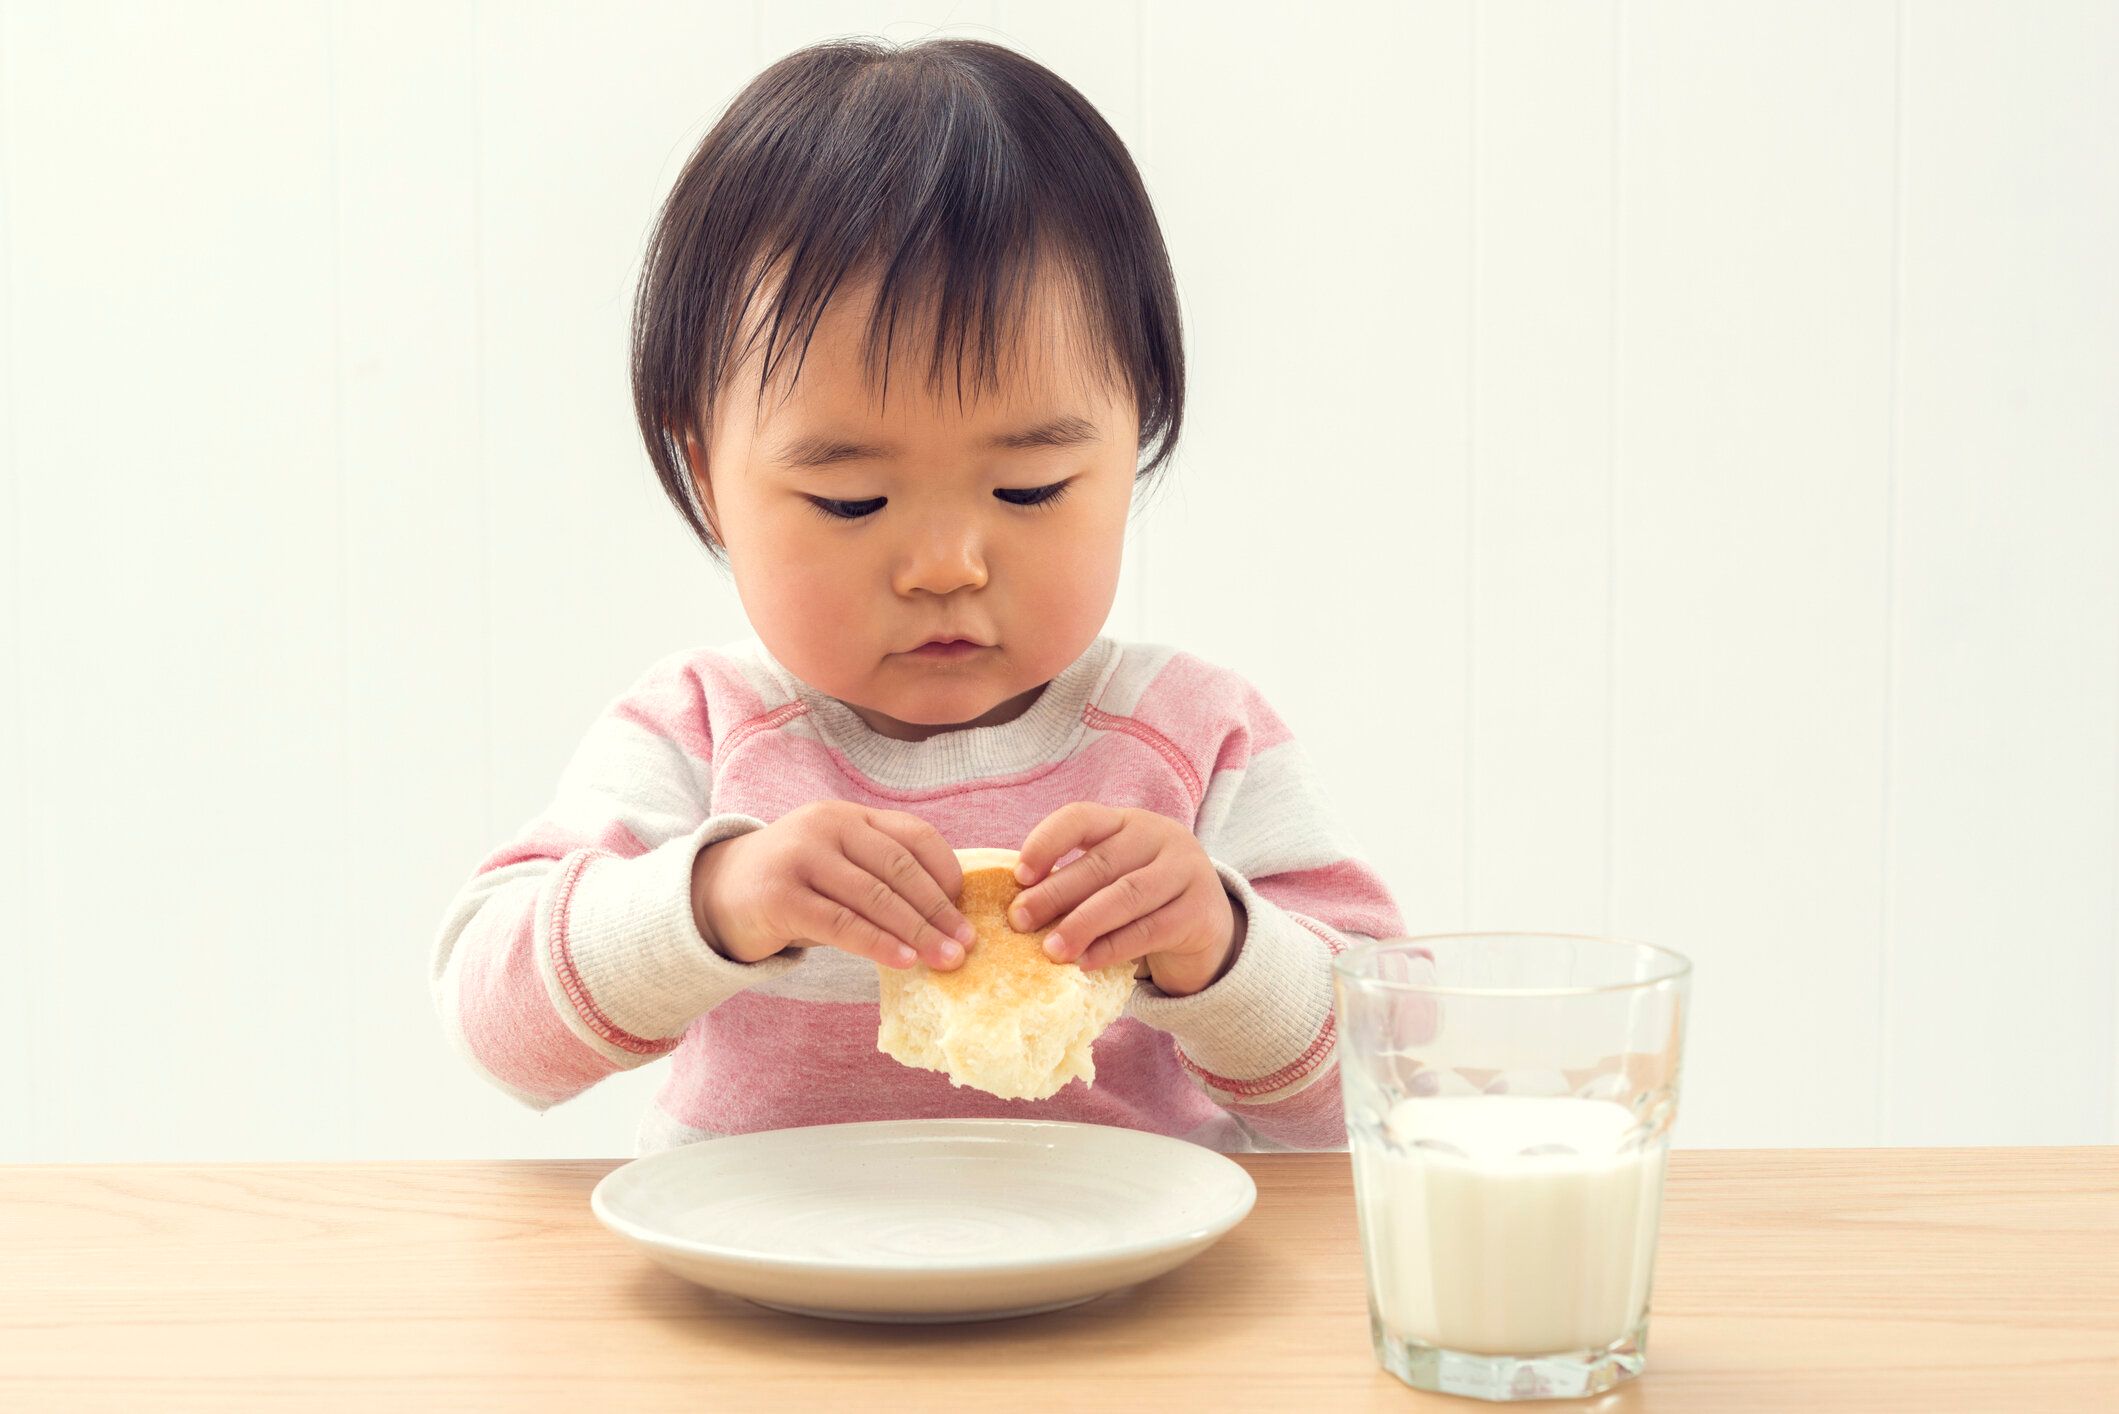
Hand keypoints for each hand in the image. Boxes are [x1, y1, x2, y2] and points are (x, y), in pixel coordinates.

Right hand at [689, 802, 976, 970]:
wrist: (715, 894)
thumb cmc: (793, 885)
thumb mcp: (838, 865)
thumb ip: (880, 876)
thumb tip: (947, 917)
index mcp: (849, 816)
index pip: (914, 835)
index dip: (946, 872)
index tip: (965, 909)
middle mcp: (827, 826)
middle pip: (899, 868)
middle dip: (938, 909)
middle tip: (966, 942)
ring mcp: (801, 858)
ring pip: (874, 897)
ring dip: (917, 932)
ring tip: (946, 959)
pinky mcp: (780, 896)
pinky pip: (841, 923)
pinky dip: (877, 944)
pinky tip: (903, 962)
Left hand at [1008, 804, 1245, 997]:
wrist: (1209, 929)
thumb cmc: (1144, 902)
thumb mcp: (1113, 879)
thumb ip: (1077, 883)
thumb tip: (1020, 909)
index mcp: (1128, 823)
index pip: (1082, 817)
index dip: (1046, 842)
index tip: (1018, 876)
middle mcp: (1160, 837)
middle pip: (1101, 863)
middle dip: (1055, 893)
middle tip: (1020, 920)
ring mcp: (1187, 872)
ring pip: (1126, 895)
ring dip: (1082, 924)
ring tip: (1051, 950)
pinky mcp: (1201, 912)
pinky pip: (1150, 930)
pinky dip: (1113, 947)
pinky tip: (1086, 963)